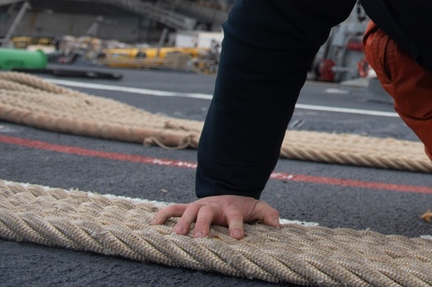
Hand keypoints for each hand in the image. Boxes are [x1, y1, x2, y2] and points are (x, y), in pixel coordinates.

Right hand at [151, 195, 280, 239]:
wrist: (229, 193)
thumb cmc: (243, 206)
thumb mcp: (258, 208)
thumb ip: (268, 215)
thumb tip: (278, 226)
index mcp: (231, 207)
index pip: (235, 216)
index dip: (236, 226)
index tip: (238, 237)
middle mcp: (213, 206)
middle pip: (207, 213)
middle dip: (203, 225)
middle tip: (200, 238)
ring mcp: (199, 206)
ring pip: (189, 212)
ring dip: (183, 223)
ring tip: (177, 235)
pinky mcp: (188, 207)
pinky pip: (173, 209)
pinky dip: (163, 215)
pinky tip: (153, 224)